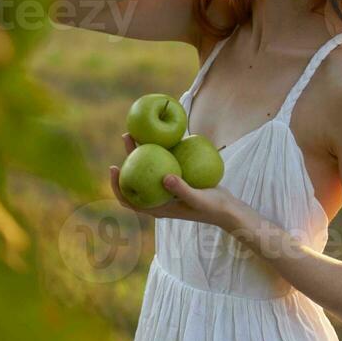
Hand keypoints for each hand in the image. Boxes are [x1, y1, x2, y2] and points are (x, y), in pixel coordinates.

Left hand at [108, 132, 241, 228]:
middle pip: (135, 179)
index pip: (128, 200)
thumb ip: (182, 190)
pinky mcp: (176, 180)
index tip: (113, 166)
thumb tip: (165, 177)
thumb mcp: (198, 199)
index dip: (116, 185)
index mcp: (157, 208)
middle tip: (126, 136)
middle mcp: (158, 199)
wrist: (228, 208)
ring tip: (139, 132)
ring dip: (141, 152)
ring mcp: (166, 190)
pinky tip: (161, 137)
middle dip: (127, 158)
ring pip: (147, 170)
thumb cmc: (212, 208)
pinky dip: (159, 152)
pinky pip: (162, 164)